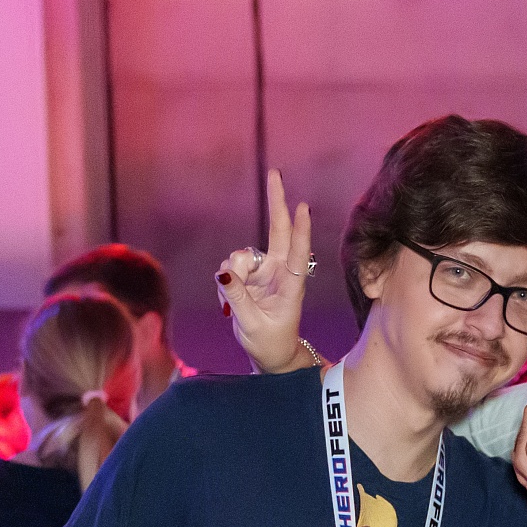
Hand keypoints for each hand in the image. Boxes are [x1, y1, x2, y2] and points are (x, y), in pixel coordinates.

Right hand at [219, 171, 318, 375]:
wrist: (271, 354)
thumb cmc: (270, 342)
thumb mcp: (253, 324)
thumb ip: (238, 299)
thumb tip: (223, 273)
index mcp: (292, 284)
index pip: (297, 252)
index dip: (300, 230)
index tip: (303, 207)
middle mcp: (280, 272)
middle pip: (278, 230)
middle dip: (276, 201)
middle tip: (275, 173)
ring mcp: (263, 272)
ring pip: (240, 256)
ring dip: (232, 272)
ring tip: (234, 303)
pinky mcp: (247, 276)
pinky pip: (228, 268)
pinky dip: (225, 281)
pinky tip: (230, 302)